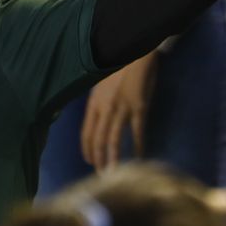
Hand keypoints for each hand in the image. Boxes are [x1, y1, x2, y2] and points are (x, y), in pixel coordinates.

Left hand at [81, 49, 159, 168]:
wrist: (135, 51)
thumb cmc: (119, 67)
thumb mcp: (101, 85)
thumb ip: (98, 103)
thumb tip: (97, 119)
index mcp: (94, 102)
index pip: (86, 132)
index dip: (87, 149)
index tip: (89, 161)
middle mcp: (104, 108)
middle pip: (97, 139)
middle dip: (98, 159)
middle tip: (101, 174)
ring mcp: (121, 109)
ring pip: (114, 139)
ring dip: (113, 158)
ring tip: (114, 173)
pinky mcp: (139, 107)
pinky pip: (137, 131)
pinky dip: (139, 145)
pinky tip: (140, 157)